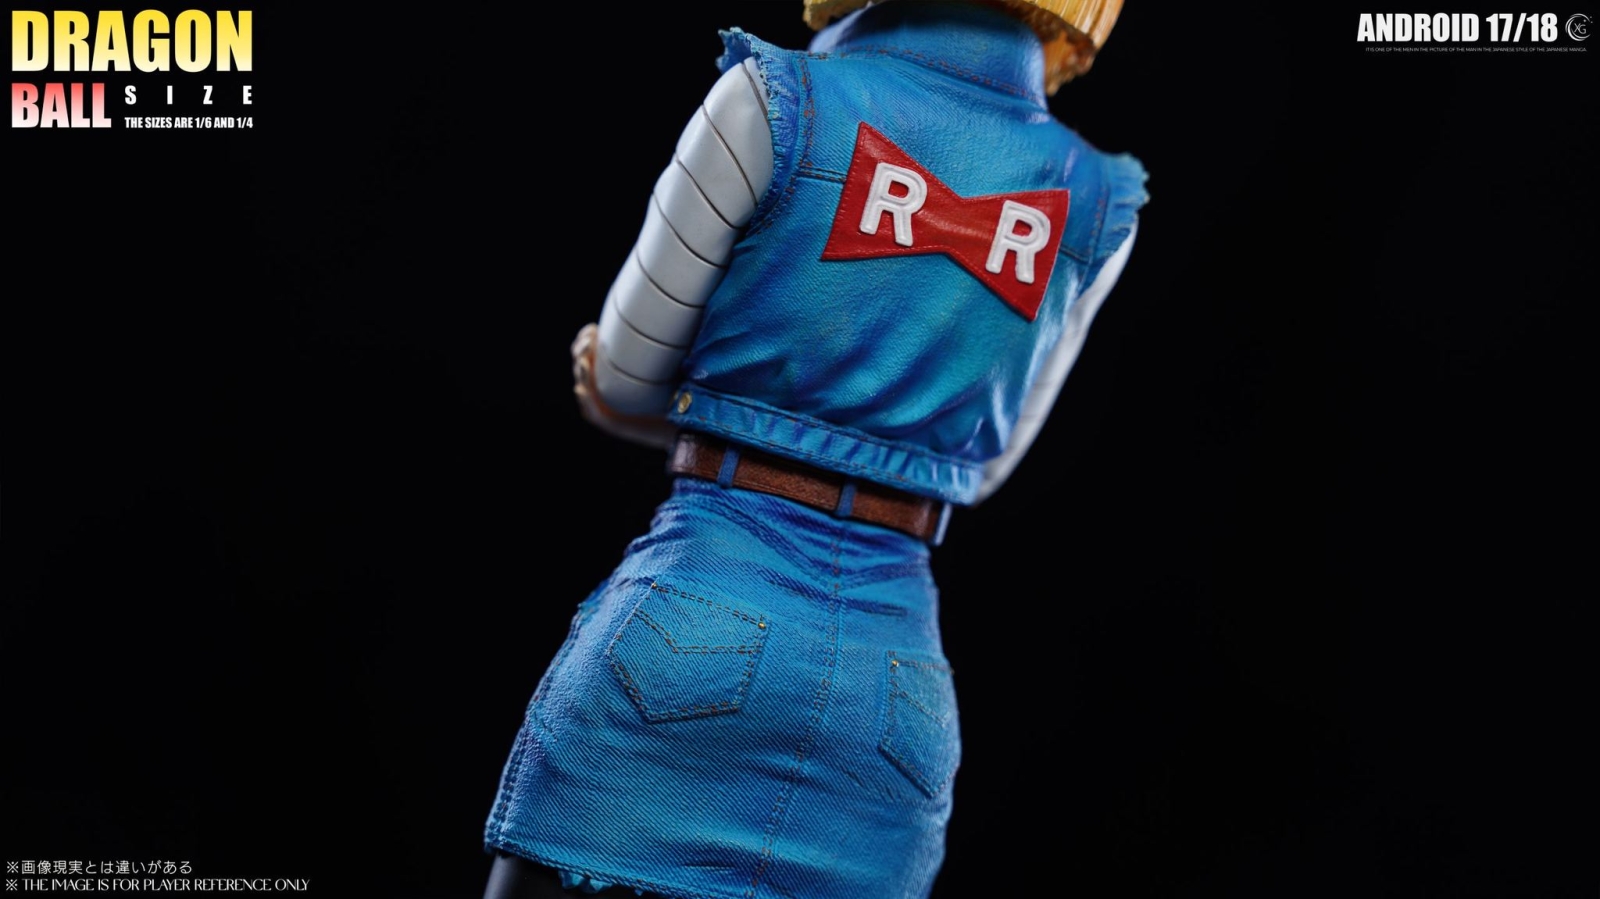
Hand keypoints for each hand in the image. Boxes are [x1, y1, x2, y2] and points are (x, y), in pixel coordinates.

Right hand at [571, 323, 679, 451]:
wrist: (683, 424)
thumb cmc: (674, 392)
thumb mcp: (663, 366)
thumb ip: (657, 348)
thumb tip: (662, 324)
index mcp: (612, 372)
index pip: (590, 352)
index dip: (585, 339)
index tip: (593, 328)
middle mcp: (606, 388)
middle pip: (581, 365)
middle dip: (580, 350)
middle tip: (589, 339)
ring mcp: (606, 406)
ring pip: (583, 387)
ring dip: (581, 372)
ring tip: (585, 360)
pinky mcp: (611, 423)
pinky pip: (591, 412)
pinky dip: (586, 400)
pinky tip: (583, 388)